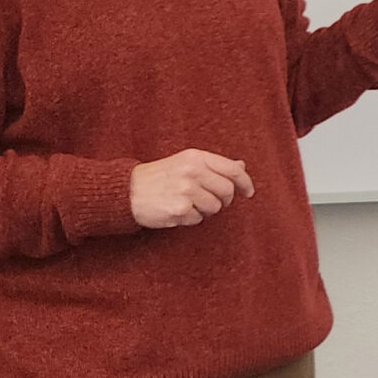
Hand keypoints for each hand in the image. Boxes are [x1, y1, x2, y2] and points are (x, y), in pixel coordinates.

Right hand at [131, 149, 256, 228]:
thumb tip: (242, 166)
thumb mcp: (186, 162)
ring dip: (205, 209)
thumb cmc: (160, 176)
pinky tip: (177, 209)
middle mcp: (192, 172)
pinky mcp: (179, 209)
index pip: (233, 170)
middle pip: (227, 191)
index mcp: (196, 157)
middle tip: (211, 200)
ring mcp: (186, 191)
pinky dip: (191, 218)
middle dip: (224, 199)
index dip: (245, 182)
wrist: (128, 190)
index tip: (248, 192)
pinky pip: (198, 219)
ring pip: (215, 208)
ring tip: (188, 203)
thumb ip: (214, 165)